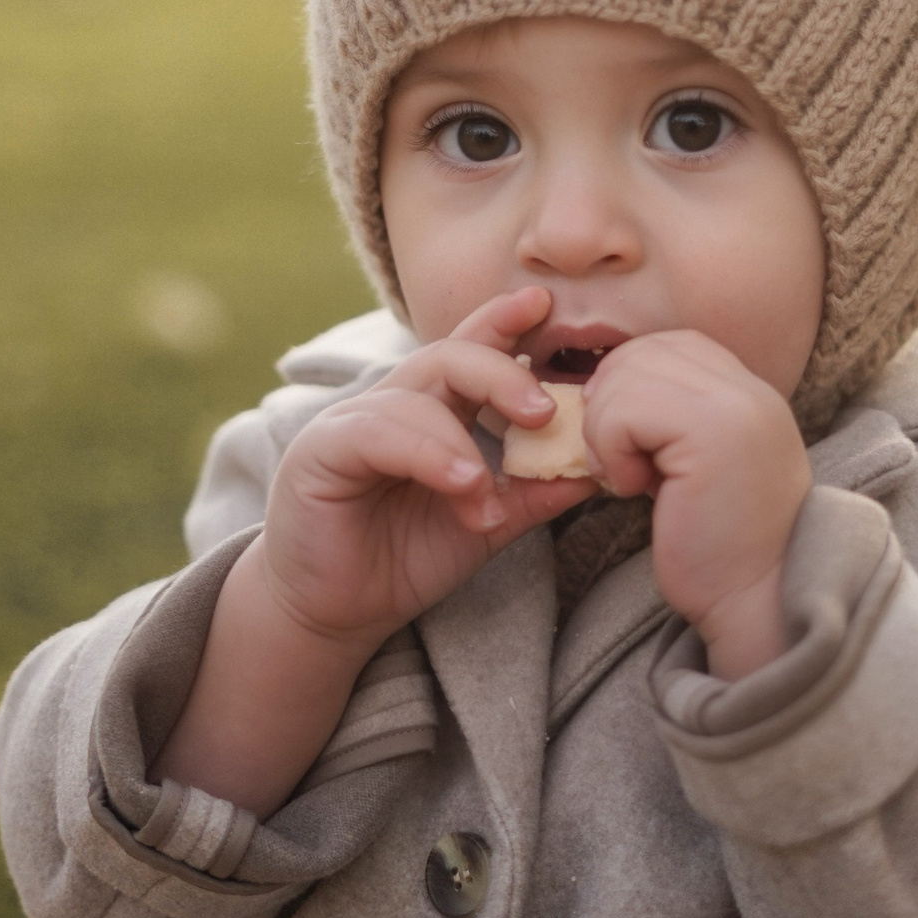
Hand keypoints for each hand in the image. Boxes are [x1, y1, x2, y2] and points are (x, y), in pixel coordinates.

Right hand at [258, 286, 599, 649]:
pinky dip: (426, 455)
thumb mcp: (486, 523)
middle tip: (546, 410)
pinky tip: (459, 487)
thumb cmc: (404, 558)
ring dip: (461, 443)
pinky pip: (376, 434)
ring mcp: (352, 422)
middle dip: (501, 373)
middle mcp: (394, 404)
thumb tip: (598, 468)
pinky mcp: (319, 451)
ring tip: (486, 492)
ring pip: (415, 398)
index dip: (505, 322)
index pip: (472, 350)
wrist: (335, 613)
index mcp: (434, 410)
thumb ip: (533, 492)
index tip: (545, 305)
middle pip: (448, 357)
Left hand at [582, 331, 808, 678]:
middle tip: (622, 464)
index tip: (629, 444)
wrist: (756, 604)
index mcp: (750, 392)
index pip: (670, 345)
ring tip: (630, 479)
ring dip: (606, 431)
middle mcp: (750, 389)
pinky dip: (610, 450)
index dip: (630, 385)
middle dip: (610, 405)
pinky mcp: (710, 433)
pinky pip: (624, 411)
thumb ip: (668, 419)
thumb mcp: (696, 467)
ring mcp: (735, 406)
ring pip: (625, 375)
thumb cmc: (718, 551)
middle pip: (642, 352)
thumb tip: (597, 387)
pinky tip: (633, 489)